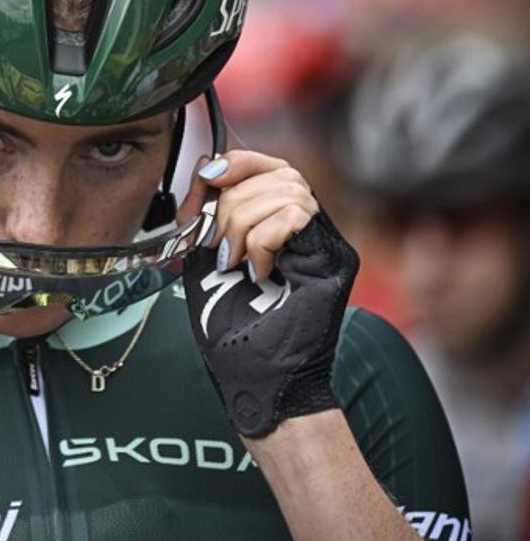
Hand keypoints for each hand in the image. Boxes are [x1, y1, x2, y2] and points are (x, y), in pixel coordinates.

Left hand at [176, 151, 358, 437]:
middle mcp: (310, 231)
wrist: (253, 380)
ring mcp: (327, 245)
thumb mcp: (203, 258)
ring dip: (244, 224)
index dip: (239, 161)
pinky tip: (258, 273)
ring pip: (288, 189)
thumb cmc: (229, 330)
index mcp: (280, 226)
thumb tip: (205, 166)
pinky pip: (296, 215)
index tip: (206, 177)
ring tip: (235, 263)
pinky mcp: (336, 261)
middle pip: (279, 171)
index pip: (270, 165)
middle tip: (219, 248)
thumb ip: (205, 214)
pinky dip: (263, 240)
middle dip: (233, 202)